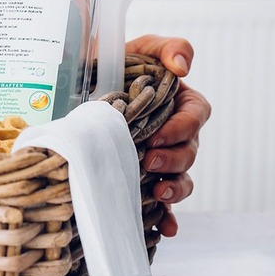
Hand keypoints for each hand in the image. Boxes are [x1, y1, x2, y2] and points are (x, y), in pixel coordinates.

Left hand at [125, 35, 211, 236]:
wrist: (78, 85)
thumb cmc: (113, 65)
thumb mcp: (139, 48)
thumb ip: (167, 47)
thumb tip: (183, 65)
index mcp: (178, 102)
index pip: (196, 115)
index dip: (182, 128)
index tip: (158, 135)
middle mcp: (173, 133)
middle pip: (189, 151)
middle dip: (173, 160)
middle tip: (148, 161)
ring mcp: (159, 157)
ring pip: (181, 179)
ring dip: (174, 189)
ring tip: (158, 193)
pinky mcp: (143, 177)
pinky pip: (162, 202)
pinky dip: (166, 217)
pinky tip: (163, 228)